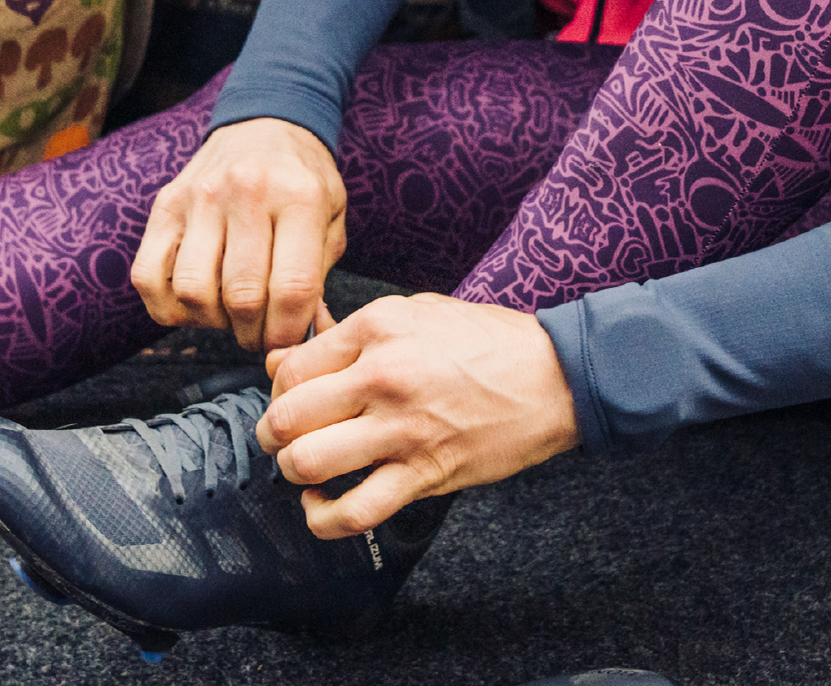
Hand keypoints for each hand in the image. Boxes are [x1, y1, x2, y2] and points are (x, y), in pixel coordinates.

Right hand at [133, 118, 346, 349]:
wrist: (265, 124)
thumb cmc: (302, 182)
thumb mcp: (332, 218)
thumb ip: (321, 276)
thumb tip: (307, 336)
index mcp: (299, 198)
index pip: (292, 288)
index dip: (289, 331)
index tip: (289, 341)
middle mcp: (245, 193)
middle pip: (241, 296)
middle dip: (253, 334)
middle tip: (260, 334)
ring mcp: (198, 198)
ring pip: (192, 291)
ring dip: (212, 322)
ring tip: (230, 314)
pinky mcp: (163, 206)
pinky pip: (148, 277)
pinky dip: (168, 307)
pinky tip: (195, 303)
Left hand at [257, 293, 580, 538]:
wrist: (557, 377)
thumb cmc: (489, 342)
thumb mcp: (414, 313)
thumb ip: (345, 335)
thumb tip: (280, 362)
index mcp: (377, 329)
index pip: (291, 368)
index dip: (279, 389)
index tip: (294, 399)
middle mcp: (383, 377)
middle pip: (287, 417)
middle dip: (273, 434)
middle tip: (285, 438)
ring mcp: (404, 430)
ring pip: (308, 464)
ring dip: (294, 473)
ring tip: (306, 470)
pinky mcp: (426, 474)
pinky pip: (355, 511)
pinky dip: (324, 518)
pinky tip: (323, 505)